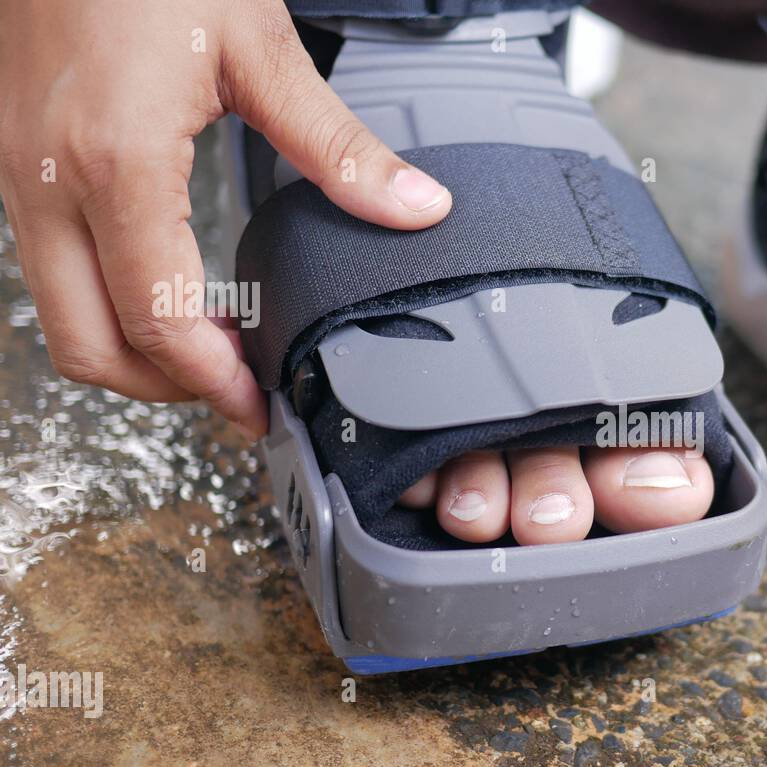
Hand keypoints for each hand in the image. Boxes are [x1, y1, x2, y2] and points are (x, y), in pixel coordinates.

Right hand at [0, 0, 452, 438]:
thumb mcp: (260, 50)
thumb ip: (338, 147)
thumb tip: (414, 208)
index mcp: (114, 163)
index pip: (157, 320)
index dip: (213, 382)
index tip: (260, 405)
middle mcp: (47, 182)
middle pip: (90, 346)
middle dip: (167, 389)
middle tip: (238, 393)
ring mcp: (19, 175)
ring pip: (62, 316)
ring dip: (136, 353)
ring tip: (213, 354)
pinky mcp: (17, 162)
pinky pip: (53, 272)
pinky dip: (109, 306)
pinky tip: (168, 294)